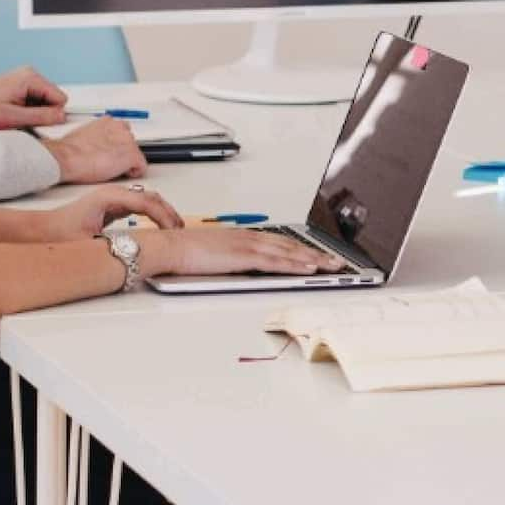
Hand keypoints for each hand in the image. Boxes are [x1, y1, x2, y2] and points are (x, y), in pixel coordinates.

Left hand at [0, 67, 69, 129]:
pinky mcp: (20, 84)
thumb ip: (42, 116)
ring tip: (15, 115)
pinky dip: (28, 108)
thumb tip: (63, 116)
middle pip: (53, 99)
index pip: (60, 98)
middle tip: (22, 119)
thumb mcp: (14, 117)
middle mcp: (30, 74)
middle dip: (42, 112)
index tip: (37, 121)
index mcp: (31, 78)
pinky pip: (35, 99)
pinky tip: (13, 111)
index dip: (52, 114)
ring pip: (45, 100)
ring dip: (34, 111)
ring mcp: (25, 78)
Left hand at [31, 185, 183, 241]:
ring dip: (162, 212)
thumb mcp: (89, 242)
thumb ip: (114, 244)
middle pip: (151, 197)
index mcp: (109, 197)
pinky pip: (140, 206)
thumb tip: (136, 250)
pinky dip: (153, 214)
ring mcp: (113, 198)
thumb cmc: (59, 233)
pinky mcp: (112, 206)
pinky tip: (158, 225)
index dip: (164, 216)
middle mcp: (113, 194)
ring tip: (174, 228)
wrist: (40, 231)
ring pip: (147, 200)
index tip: (173, 230)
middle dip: (168, 213)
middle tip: (180, 229)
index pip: (146, 202)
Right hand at [44, 117, 147, 184]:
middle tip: (111, 163)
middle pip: (131, 143)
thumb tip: (96, 144)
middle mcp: (120, 128)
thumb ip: (96, 136)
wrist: (66, 158)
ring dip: (127, 163)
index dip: (117, 145)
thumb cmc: (69, 151)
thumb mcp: (83, 135)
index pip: (122, 131)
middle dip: (123, 153)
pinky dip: (134, 173)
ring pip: (136, 155)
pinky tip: (121, 175)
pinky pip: (141, 167)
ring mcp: (127, 142)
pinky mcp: (131, 156)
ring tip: (112, 169)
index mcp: (108, 122)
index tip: (112, 152)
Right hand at [137, 227, 344, 278]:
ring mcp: (248, 245)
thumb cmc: (184, 251)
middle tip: (336, 261)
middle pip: (291, 245)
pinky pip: (276, 262)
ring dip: (313, 259)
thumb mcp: (214, 254)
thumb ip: (231, 259)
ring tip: (332, 266)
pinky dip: (295, 264)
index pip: (280, 242)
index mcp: (243, 236)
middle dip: (316, 253)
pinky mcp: (244, 256)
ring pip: (289, 252)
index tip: (318, 255)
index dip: (302, 248)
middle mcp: (249, 237)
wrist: (168, 246)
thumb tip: (241, 268)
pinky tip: (310, 269)